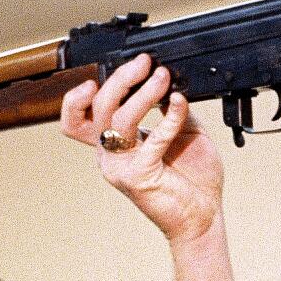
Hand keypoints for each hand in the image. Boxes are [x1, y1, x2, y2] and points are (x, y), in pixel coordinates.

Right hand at [61, 54, 224, 243]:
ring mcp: (121, 167)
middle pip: (98, 109)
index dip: (78, 97)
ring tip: (163, 78)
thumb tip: (168, 81)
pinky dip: (169, 116)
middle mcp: (110, 156)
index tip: (106, 73)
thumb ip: (170, 110)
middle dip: (121, 79)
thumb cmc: (192, 181)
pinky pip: (152, 137)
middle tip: (145, 63)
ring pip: (118, 118)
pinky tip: (180, 103)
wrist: (204, 217)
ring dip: (142, 93)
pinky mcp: (139, 176)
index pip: (76, 120)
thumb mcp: (182, 133)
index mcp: (113, 146)